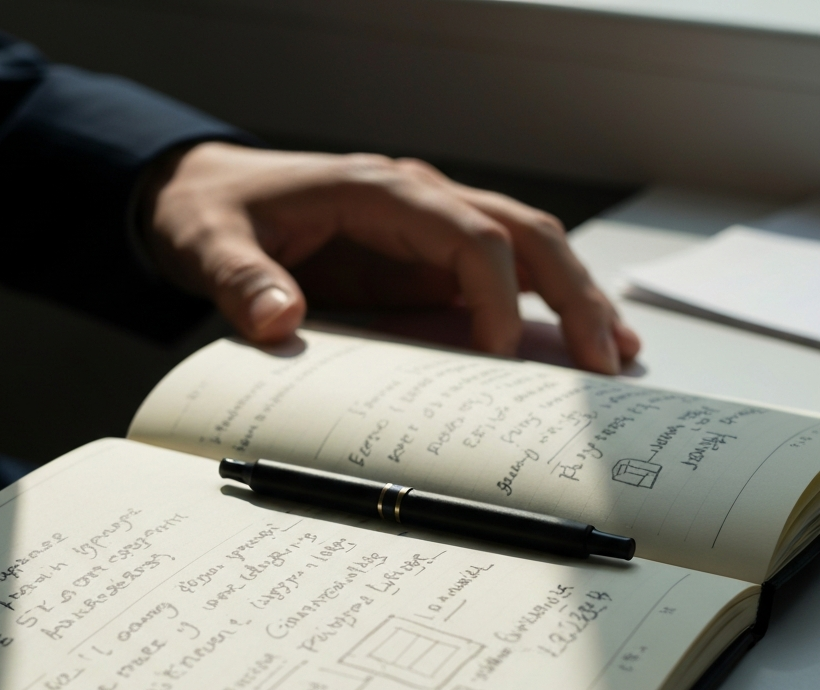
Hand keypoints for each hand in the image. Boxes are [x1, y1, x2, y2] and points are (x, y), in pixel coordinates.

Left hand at [142, 142, 639, 373]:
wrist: (208, 196)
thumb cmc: (214, 214)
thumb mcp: (211, 246)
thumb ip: (242, 281)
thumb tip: (281, 320)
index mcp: (380, 191)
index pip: (469, 236)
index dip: (496, 295)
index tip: (500, 357)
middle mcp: (420, 203)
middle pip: (525, 235)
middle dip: (572, 297)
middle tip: (604, 362)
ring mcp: (429, 231)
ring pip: (529, 251)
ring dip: (576, 300)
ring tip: (617, 355)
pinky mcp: (425, 261)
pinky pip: (502, 277)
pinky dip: (543, 309)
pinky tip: (572, 344)